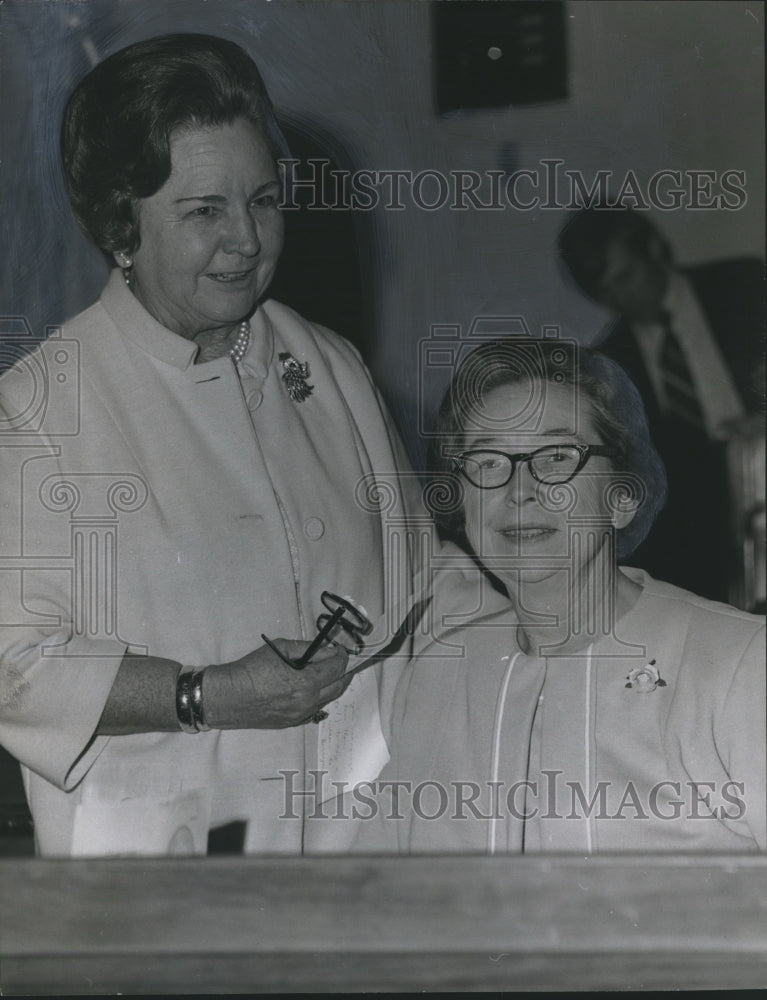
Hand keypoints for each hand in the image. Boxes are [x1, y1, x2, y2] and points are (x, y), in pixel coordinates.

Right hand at [204, 639, 349, 729]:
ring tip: (329, 672)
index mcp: (306, 682)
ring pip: (328, 700)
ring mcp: (300, 715)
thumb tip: (328, 651)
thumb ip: (308, 649)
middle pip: (338, 687)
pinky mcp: (292, 723)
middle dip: (344, 672)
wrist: (228, 697)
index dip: (342, 657)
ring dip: (332, 685)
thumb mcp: (280, 648)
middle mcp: (307, 702)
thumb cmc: (250, 670)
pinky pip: (315, 710)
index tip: (341, 650)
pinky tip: (313, 688)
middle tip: (342, 661)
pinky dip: (319, 698)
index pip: (337, 669)